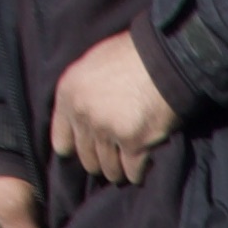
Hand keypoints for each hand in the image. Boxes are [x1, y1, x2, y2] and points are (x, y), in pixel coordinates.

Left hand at [49, 31, 176, 185]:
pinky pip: (132, 172)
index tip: (90, 148)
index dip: (77, 148)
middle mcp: (83, 115)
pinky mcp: (133, 143)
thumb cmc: (132, 55)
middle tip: (116, 155)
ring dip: (120, 169)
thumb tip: (82, 118)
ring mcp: (107, 130)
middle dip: (102, 160)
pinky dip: (139, 172)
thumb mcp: (93, 65)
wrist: (166, 56)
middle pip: (87, 159)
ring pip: (110, 169)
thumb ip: (82, 93)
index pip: (61, 142)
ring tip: (130, 162)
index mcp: (68, 94)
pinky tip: (145, 164)